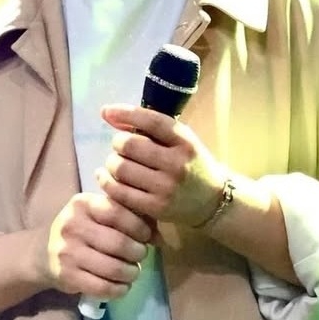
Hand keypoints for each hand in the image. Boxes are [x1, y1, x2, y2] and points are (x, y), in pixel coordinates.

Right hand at [44, 192, 152, 299]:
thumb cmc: (82, 229)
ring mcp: (67, 252)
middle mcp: (72, 225)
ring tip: (134, 272)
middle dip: (137, 252)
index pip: (117, 212)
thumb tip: (157, 234)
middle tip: (141, 256)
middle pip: (118, 243)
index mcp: (82, 204)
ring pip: (112, 268)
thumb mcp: (97, 213)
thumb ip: (126, 215)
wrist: (43, 252)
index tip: (146, 236)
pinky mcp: (66, 276)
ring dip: (131, 273)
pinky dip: (118, 290)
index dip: (138, 226)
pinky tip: (123, 287)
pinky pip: (101, 287)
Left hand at [97, 105, 227, 227]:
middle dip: (117, 142)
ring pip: (121, 168)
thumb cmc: (191, 164)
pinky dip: (107, 182)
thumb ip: (151, 129)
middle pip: (130, 145)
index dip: (126, 113)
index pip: (152, 121)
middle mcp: (177, 163)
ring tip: (117, 163)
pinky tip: (108, 177)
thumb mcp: (181, 141)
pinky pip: (120, 192)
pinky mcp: (156, 207)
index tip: (106, 111)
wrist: (212, 201)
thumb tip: (110, 115)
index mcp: (185, 141)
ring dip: (111, 162)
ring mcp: (167, 187)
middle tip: (120, 147)